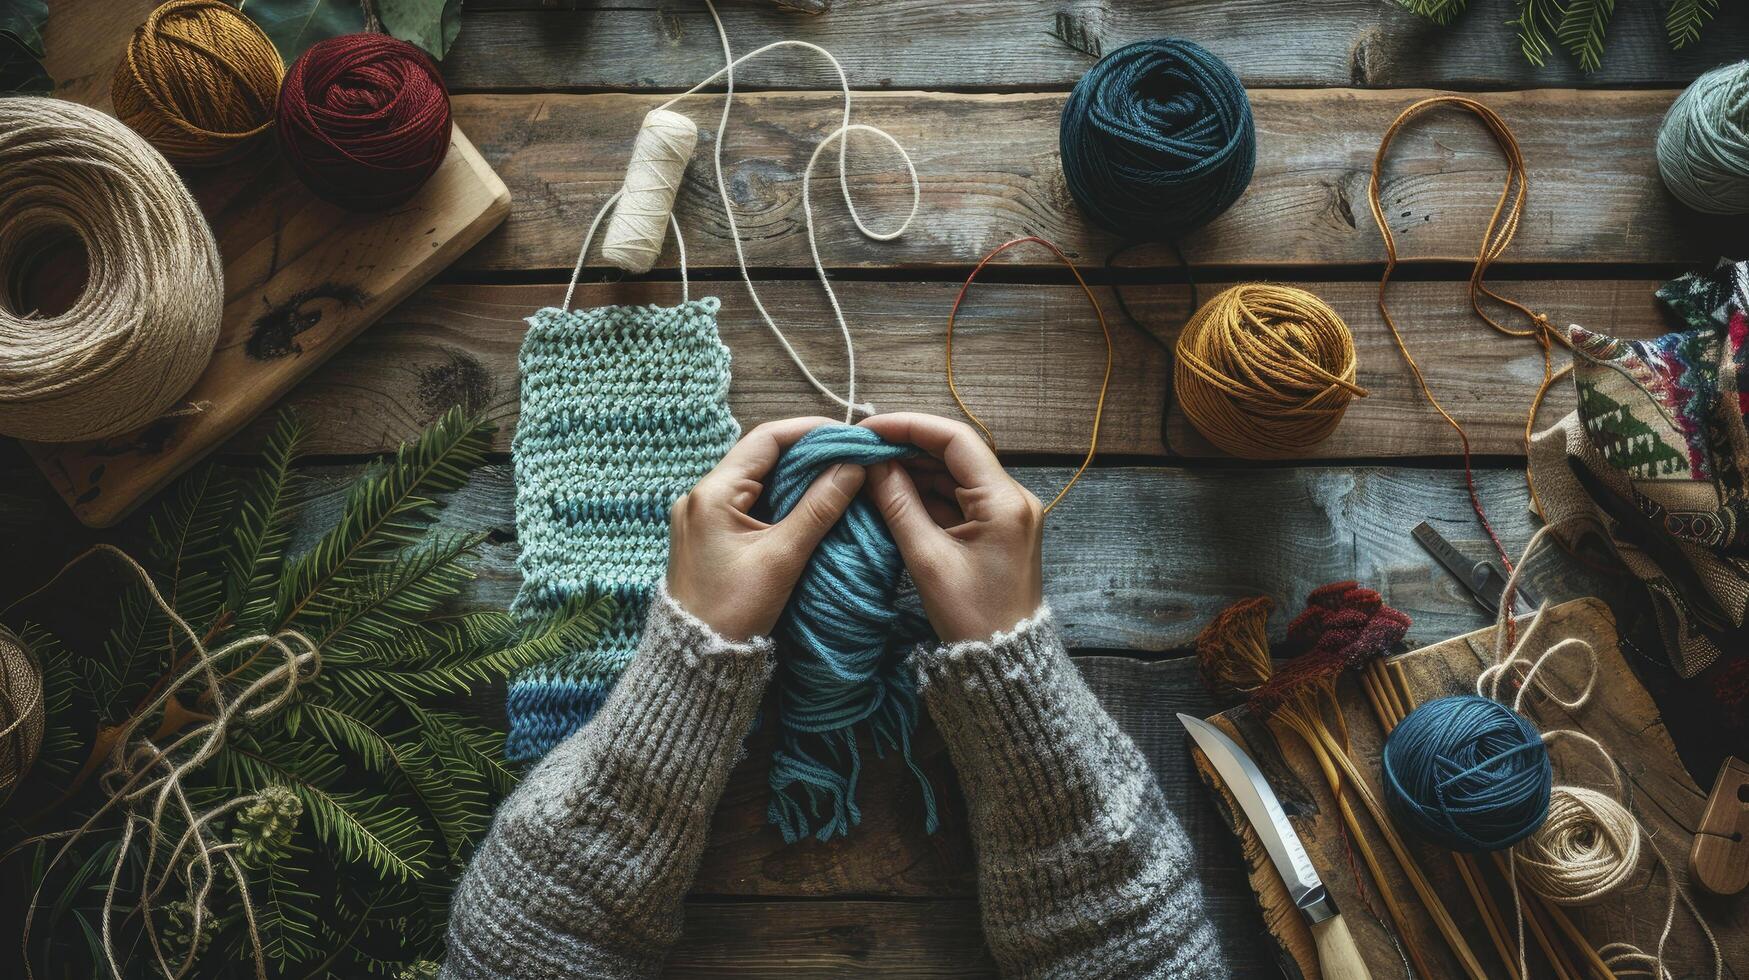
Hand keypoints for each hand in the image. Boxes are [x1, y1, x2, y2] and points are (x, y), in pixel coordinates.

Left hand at [667, 417, 866, 640]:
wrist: (695, 659)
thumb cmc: (733, 612)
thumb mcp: (782, 558)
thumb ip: (819, 508)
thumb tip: (853, 467)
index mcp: (712, 493)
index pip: (766, 440)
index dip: (810, 431)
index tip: (848, 434)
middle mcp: (700, 496)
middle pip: (761, 456)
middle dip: (807, 452)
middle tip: (850, 454)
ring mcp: (702, 515)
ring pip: (757, 479)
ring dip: (796, 476)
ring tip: (838, 474)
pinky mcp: (709, 534)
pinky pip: (749, 502)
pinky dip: (781, 498)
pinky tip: (810, 504)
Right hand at [860, 413, 1042, 642]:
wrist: (1005, 660)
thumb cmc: (972, 618)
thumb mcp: (927, 560)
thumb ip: (898, 506)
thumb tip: (873, 465)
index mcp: (1005, 501)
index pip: (955, 439)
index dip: (909, 426)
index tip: (869, 429)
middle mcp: (1013, 498)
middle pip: (955, 452)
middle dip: (907, 447)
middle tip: (862, 449)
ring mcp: (1006, 512)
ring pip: (954, 474)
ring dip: (914, 469)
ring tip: (870, 469)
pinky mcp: (996, 527)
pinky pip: (957, 497)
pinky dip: (925, 493)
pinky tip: (892, 492)